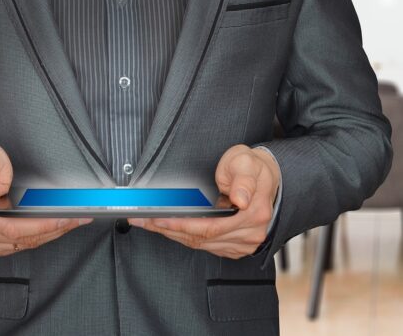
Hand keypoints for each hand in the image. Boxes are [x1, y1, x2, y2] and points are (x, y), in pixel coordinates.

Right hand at [0, 142, 91, 257]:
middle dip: (54, 229)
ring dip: (50, 235)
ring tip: (72, 222)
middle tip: (79, 219)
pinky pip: (18, 247)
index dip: (43, 225)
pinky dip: (38, 238)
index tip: (66, 218)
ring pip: (22, 245)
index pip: (13, 226)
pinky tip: (54, 228)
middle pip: (22, 239)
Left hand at [128, 145, 279, 258]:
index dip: (181, 225)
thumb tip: (241, 199)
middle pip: (200, 238)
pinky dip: (183, 237)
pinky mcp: (234, 246)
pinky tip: (167, 228)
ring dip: (171, 234)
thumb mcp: (247, 162)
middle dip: (167, 228)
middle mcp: (250, 233)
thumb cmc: (253, 168)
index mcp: (254, 214)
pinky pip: (204, 246)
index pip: (210, 227)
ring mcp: (243, 242)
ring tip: (147, 223)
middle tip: (142, 220)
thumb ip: (243, 180)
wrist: (266, 177)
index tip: (158, 220)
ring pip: (199, 244)